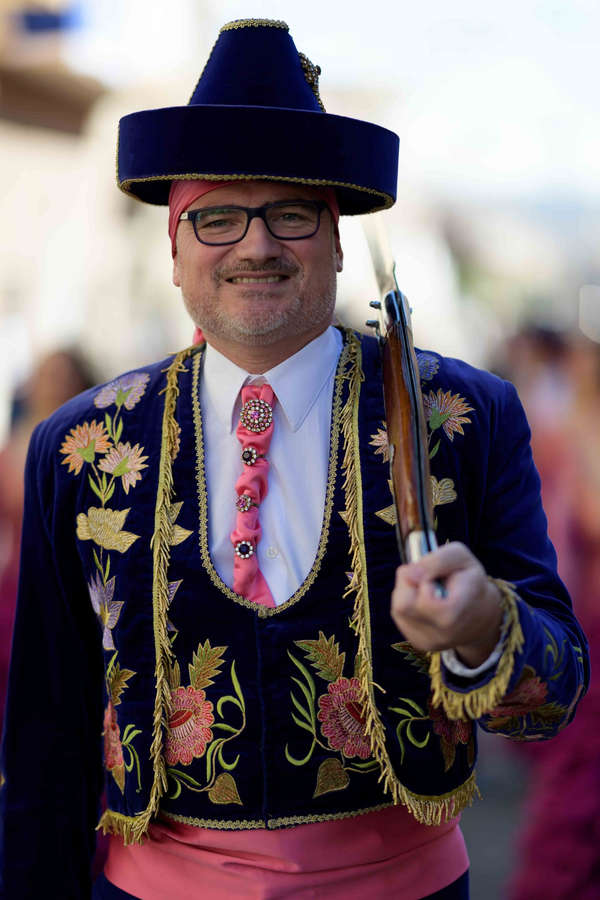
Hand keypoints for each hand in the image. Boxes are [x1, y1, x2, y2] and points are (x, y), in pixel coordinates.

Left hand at [391, 542, 502, 667]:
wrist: (480, 612)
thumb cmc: (469, 579)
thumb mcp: (460, 557)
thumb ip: (436, 560)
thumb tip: (408, 573)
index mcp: (458, 612)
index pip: (425, 601)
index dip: (424, 580)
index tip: (436, 577)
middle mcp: (443, 634)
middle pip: (403, 605)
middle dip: (410, 584)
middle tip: (429, 581)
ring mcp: (430, 642)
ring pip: (398, 609)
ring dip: (407, 593)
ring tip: (428, 590)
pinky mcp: (419, 644)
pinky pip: (400, 618)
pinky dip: (407, 604)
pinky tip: (424, 603)